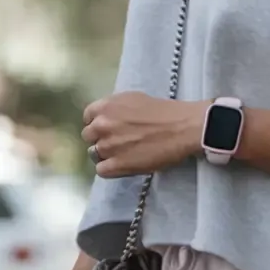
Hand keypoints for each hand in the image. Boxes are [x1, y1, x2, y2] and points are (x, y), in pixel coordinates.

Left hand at [83, 92, 202, 178]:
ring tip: (123, 154)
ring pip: (94, 154)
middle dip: (101, 138)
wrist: (182, 128)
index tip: (108, 128)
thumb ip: (115, 108)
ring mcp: (108, 146)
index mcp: (105, 106)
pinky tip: (122, 165)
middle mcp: (102, 125)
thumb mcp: (134, 99)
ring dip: (106, 155)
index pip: (88, 117)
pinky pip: (101, 170)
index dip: (97, 123)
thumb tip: (108, 117)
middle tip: (118, 142)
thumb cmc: (164, 111)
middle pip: (89, 137)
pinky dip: (109, 169)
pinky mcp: (117, 165)